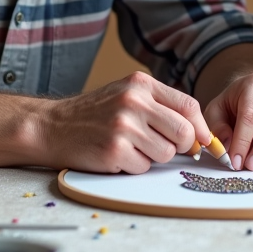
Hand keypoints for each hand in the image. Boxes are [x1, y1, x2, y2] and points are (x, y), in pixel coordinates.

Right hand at [40, 72, 210, 173]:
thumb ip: (160, 106)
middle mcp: (134, 101)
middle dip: (182, 146)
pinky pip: (143, 167)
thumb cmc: (95, 113)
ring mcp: (123, 126)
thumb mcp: (127, 95)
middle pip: (184, 132)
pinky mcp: (113, 150)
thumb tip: (198, 133)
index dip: (199, 128)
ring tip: (132, 147)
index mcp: (141, 84)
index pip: (189, 106)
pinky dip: (134, 166)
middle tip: (165, 147)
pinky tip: (117, 155)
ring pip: (166, 153)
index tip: (200, 140)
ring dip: (154, 157)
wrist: (53, 126)